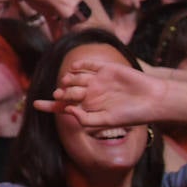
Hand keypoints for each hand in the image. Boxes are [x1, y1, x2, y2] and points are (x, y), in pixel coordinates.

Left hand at [32, 58, 168, 127]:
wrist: (152, 99)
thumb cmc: (131, 115)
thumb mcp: (107, 121)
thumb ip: (86, 119)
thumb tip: (67, 111)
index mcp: (89, 108)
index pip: (64, 107)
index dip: (49, 106)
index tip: (34, 105)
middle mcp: (91, 94)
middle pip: (67, 91)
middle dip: (61, 93)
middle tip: (61, 95)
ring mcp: (98, 80)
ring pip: (75, 77)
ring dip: (68, 79)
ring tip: (68, 83)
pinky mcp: (106, 69)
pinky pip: (88, 65)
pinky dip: (79, 65)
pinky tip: (74, 68)